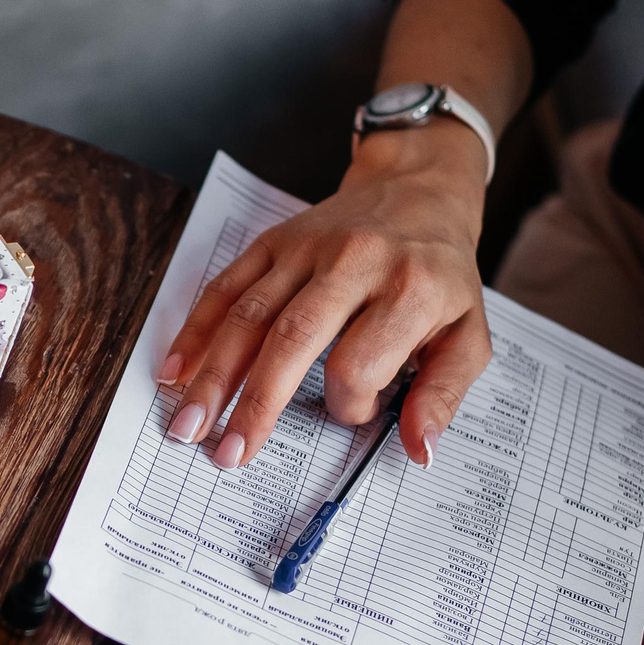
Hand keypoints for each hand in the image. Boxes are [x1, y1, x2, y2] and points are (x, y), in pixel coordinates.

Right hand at [158, 117, 492, 468]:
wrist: (418, 190)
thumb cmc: (440, 275)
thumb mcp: (467, 334)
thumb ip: (443, 394)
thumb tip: (418, 451)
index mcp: (409, 290)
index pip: (358, 364)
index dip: (346, 404)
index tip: (347, 412)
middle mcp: (354, 263)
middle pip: (292, 339)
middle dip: (255, 403)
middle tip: (227, 454)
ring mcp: (308, 248)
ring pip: (249, 316)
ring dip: (214, 376)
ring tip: (189, 425)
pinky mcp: (275, 241)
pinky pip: (227, 286)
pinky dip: (197, 331)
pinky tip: (176, 372)